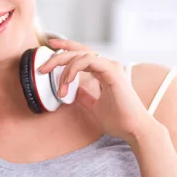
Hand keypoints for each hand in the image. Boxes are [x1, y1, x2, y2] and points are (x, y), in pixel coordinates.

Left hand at [38, 38, 157, 142]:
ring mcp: (111, 67)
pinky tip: (67, 82)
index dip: (66, 47)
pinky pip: (88, 61)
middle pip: (78, 51)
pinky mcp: (112, 72)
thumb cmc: (119, 119)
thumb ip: (84, 96)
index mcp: (104, 71)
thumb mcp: (94, 106)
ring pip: (81, 55)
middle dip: (58, 56)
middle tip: (42, 67)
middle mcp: (108, 65)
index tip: (50, 46)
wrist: (134, 130)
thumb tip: (71, 91)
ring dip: (64, 68)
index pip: (82, 53)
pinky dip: (74, 69)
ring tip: (59, 86)